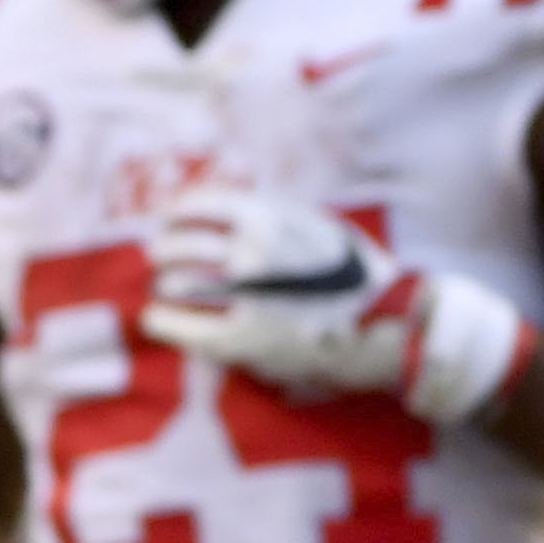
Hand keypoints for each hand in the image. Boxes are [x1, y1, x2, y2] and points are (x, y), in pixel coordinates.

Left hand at [141, 187, 532, 425]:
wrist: (386, 320)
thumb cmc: (352, 272)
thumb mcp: (318, 224)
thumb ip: (274, 214)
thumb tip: (221, 209)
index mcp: (271, 215)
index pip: (199, 203)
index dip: (176, 211)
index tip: (169, 218)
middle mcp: (254, 249)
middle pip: (180, 243)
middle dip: (164, 248)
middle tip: (158, 255)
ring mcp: (246, 295)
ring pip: (177, 282)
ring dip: (165, 283)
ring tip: (164, 288)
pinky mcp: (242, 339)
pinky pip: (183, 327)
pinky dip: (162, 321)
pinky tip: (157, 320)